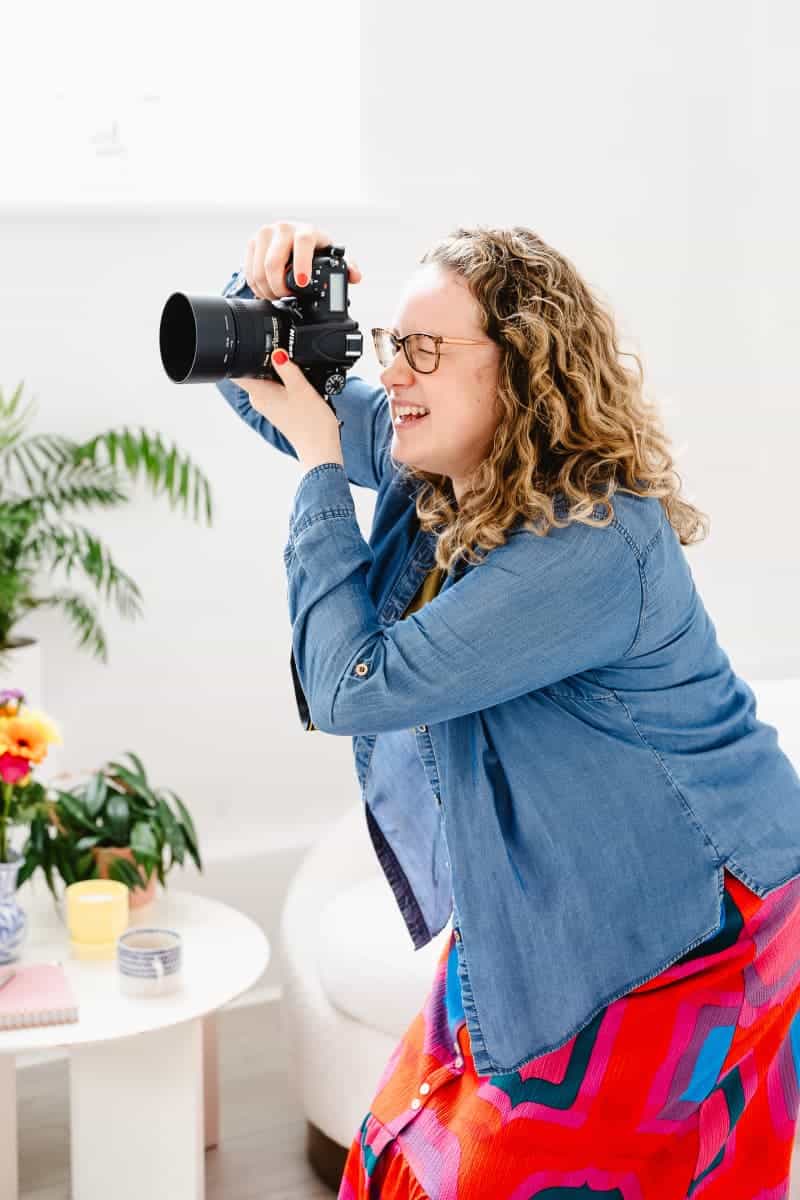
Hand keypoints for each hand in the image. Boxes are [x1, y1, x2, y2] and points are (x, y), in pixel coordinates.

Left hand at [231, 351, 342, 468]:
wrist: (320, 447)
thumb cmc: (311, 423)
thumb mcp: (301, 388)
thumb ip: (288, 368)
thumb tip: (277, 352)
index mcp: (259, 393)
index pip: (238, 370)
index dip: (243, 355)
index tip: (257, 347)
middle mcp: (259, 399)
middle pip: (255, 370)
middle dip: (268, 361)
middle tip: (289, 362)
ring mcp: (268, 404)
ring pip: (268, 379)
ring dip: (280, 373)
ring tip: (297, 379)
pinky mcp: (279, 408)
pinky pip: (277, 389)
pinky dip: (287, 383)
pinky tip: (300, 387)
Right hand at [244, 218, 361, 298]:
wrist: (292, 238)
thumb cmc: (314, 249)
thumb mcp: (330, 257)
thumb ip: (346, 266)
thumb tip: (355, 276)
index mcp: (307, 230)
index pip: (303, 242)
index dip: (302, 263)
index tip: (301, 283)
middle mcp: (284, 228)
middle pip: (274, 262)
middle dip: (279, 287)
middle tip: (286, 298)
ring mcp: (265, 234)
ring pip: (259, 270)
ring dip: (267, 290)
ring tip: (277, 296)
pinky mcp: (252, 242)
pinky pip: (249, 270)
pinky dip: (256, 286)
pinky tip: (266, 290)